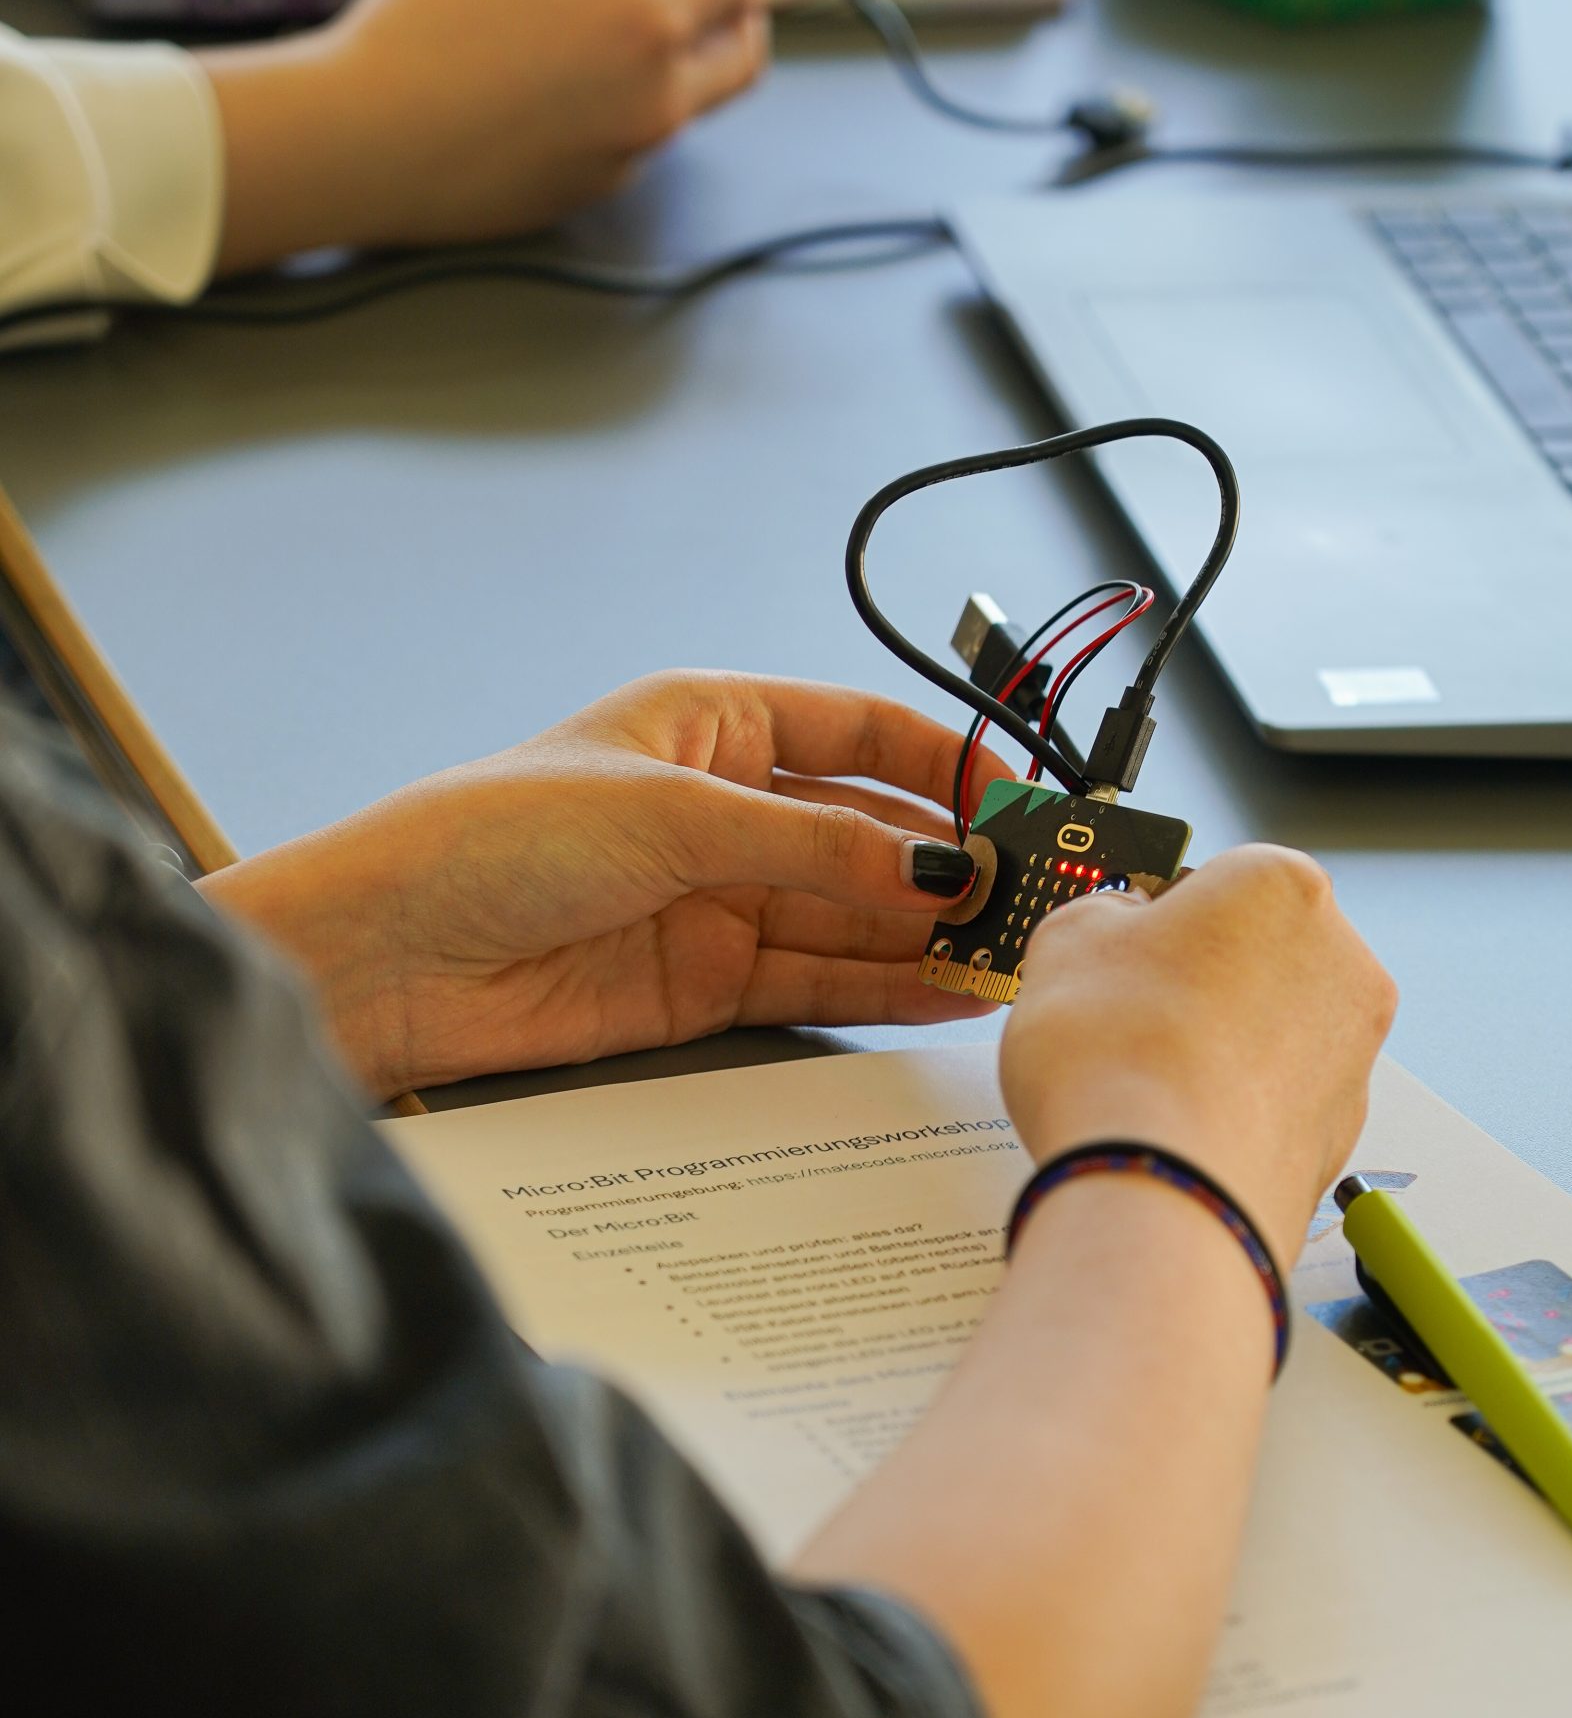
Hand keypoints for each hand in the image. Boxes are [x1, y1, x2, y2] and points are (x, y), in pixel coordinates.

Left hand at [202, 673, 1009, 1096]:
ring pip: (852, 916)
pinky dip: (882, 991)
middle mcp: (722, 808)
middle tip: (1036, 894)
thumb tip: (934, 871)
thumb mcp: (673, 816)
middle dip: (951, 862)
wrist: (390, 954)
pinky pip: (816, 984)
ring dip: (928, 935)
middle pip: (868, 833)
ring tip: (1011, 954)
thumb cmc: (494, 838)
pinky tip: (947, 994)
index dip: (947, 762)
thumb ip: (814, 848)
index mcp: (711, 723)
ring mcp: (716, 901)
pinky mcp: (702, 985)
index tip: (1026, 798)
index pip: (861, 730)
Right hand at [205, 0, 766, 266]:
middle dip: (741, 0)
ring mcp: (631, 154)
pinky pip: (642, 133)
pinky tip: (574, 65)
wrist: (364, 144)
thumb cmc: (418, 28)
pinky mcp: (596, 189)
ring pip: (698, 97)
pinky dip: (635, 92)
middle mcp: (656, 99)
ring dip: (687, 49)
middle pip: (746, 50)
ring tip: (630, 8)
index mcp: (643, 21)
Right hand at [998, 849, 1397, 1261]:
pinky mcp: (1338, 1137)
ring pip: (1270, 1034)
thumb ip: (1101, 914)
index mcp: (1284, 885)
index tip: (1121, 946)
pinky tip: (1174, 1128)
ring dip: (1217, 1047)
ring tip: (1142, 1081)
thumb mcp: (1068, 938)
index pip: (1216, 878)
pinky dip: (1231, 1111)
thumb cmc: (1125, 1060)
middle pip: (1256, 955)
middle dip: (1197, 981)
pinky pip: (1273, 1104)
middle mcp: (1341, 963)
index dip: (1158, 915)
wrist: (1161, 1192)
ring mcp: (1351, 1055)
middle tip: (1124, 1015)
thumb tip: (1114, 928)